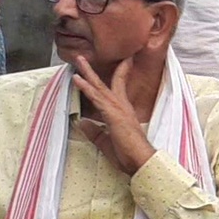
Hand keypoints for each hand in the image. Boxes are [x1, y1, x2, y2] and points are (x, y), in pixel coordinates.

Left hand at [72, 57, 157, 175]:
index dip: (118, 74)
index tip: (119, 62)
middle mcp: (121, 106)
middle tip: (84, 57)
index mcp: (122, 111)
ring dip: (87, 73)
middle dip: (94, 70)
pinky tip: (77, 79)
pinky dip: (86, 87)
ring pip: (98, 86)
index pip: (118, 87)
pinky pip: (96, 97)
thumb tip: (81, 122)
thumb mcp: (105, 142)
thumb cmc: (128, 154)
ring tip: (78, 60)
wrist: (141, 160)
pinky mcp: (112, 114)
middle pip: (106, 83)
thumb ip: (94, 132)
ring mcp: (117, 109)